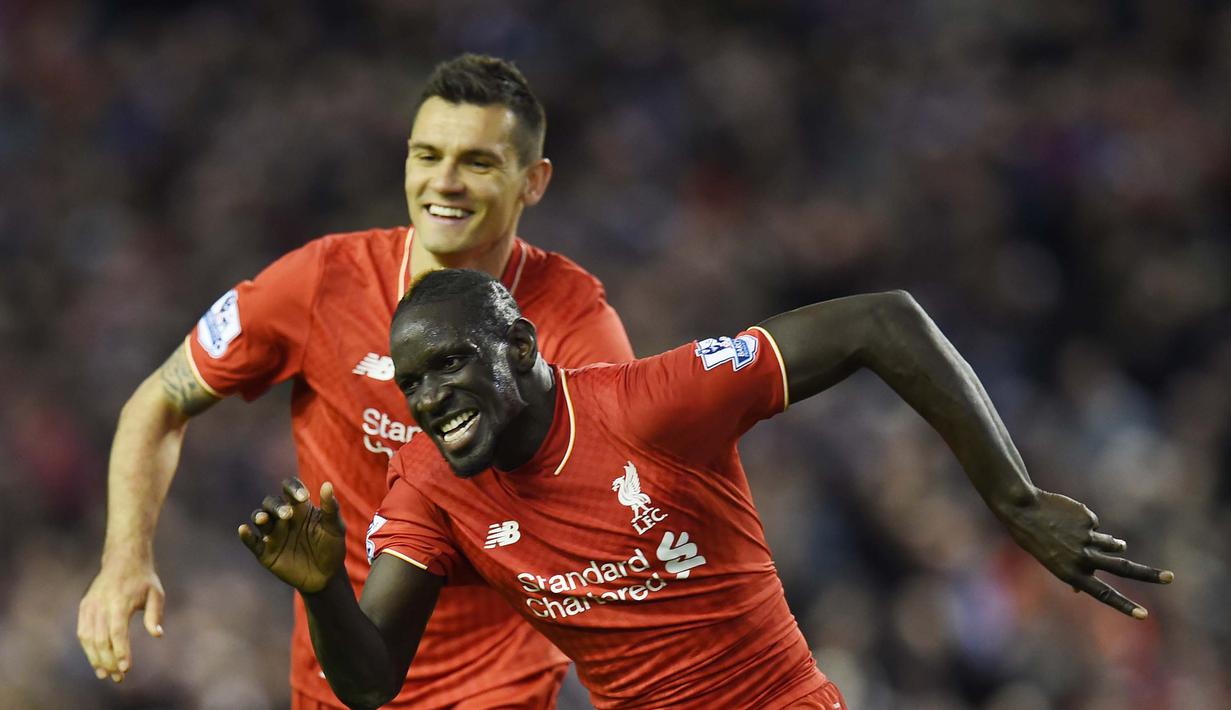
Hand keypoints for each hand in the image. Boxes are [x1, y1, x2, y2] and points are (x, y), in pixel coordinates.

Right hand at [77, 555, 165, 682]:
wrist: (123, 558)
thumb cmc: (143, 578)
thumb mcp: (156, 593)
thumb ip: (155, 615)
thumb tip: (157, 634)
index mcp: (120, 602)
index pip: (118, 633)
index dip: (121, 652)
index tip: (126, 668)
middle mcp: (102, 605)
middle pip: (101, 640)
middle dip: (109, 661)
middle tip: (118, 677)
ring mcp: (90, 605)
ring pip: (89, 638)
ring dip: (95, 658)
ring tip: (105, 674)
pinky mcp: (84, 606)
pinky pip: (82, 632)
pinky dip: (88, 648)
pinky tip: (96, 659)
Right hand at [239, 479, 345, 593]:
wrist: (326, 576)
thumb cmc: (331, 547)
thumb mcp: (335, 528)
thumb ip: (330, 508)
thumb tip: (327, 485)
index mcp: (300, 507)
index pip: (290, 489)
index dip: (293, 488)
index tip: (303, 496)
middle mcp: (283, 518)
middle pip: (272, 503)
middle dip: (277, 506)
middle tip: (287, 515)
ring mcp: (273, 534)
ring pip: (259, 518)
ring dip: (259, 516)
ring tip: (264, 519)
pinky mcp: (266, 552)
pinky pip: (252, 542)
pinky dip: (246, 535)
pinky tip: (243, 530)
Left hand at [997, 489, 1172, 617]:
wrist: (1023, 510)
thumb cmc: (1035, 539)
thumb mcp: (1051, 562)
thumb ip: (1071, 574)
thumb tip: (1079, 591)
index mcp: (1071, 574)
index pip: (1103, 594)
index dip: (1123, 605)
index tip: (1144, 615)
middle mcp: (1082, 558)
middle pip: (1124, 568)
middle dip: (1149, 575)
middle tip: (1170, 578)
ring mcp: (1087, 538)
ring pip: (1112, 543)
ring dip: (1110, 542)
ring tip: (1077, 533)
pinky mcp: (1088, 520)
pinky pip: (1094, 525)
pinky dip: (1084, 522)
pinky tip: (1066, 518)